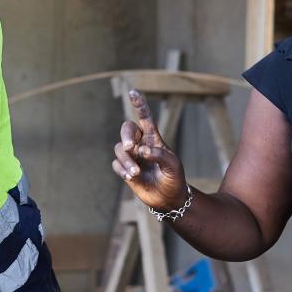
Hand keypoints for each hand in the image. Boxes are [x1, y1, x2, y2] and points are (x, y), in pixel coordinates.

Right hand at [112, 89, 187, 212]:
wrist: (169, 199)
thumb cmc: (174, 179)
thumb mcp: (173, 165)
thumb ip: (159, 155)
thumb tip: (140, 151)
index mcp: (154, 139)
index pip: (145, 118)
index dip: (139, 104)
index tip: (133, 92)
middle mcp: (141, 145)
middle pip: (126, 130)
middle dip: (126, 136)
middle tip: (131, 147)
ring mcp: (132, 157)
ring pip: (120, 149)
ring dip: (126, 160)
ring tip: (136, 173)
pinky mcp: (125, 170)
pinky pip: (116, 164)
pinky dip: (122, 169)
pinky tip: (132, 177)